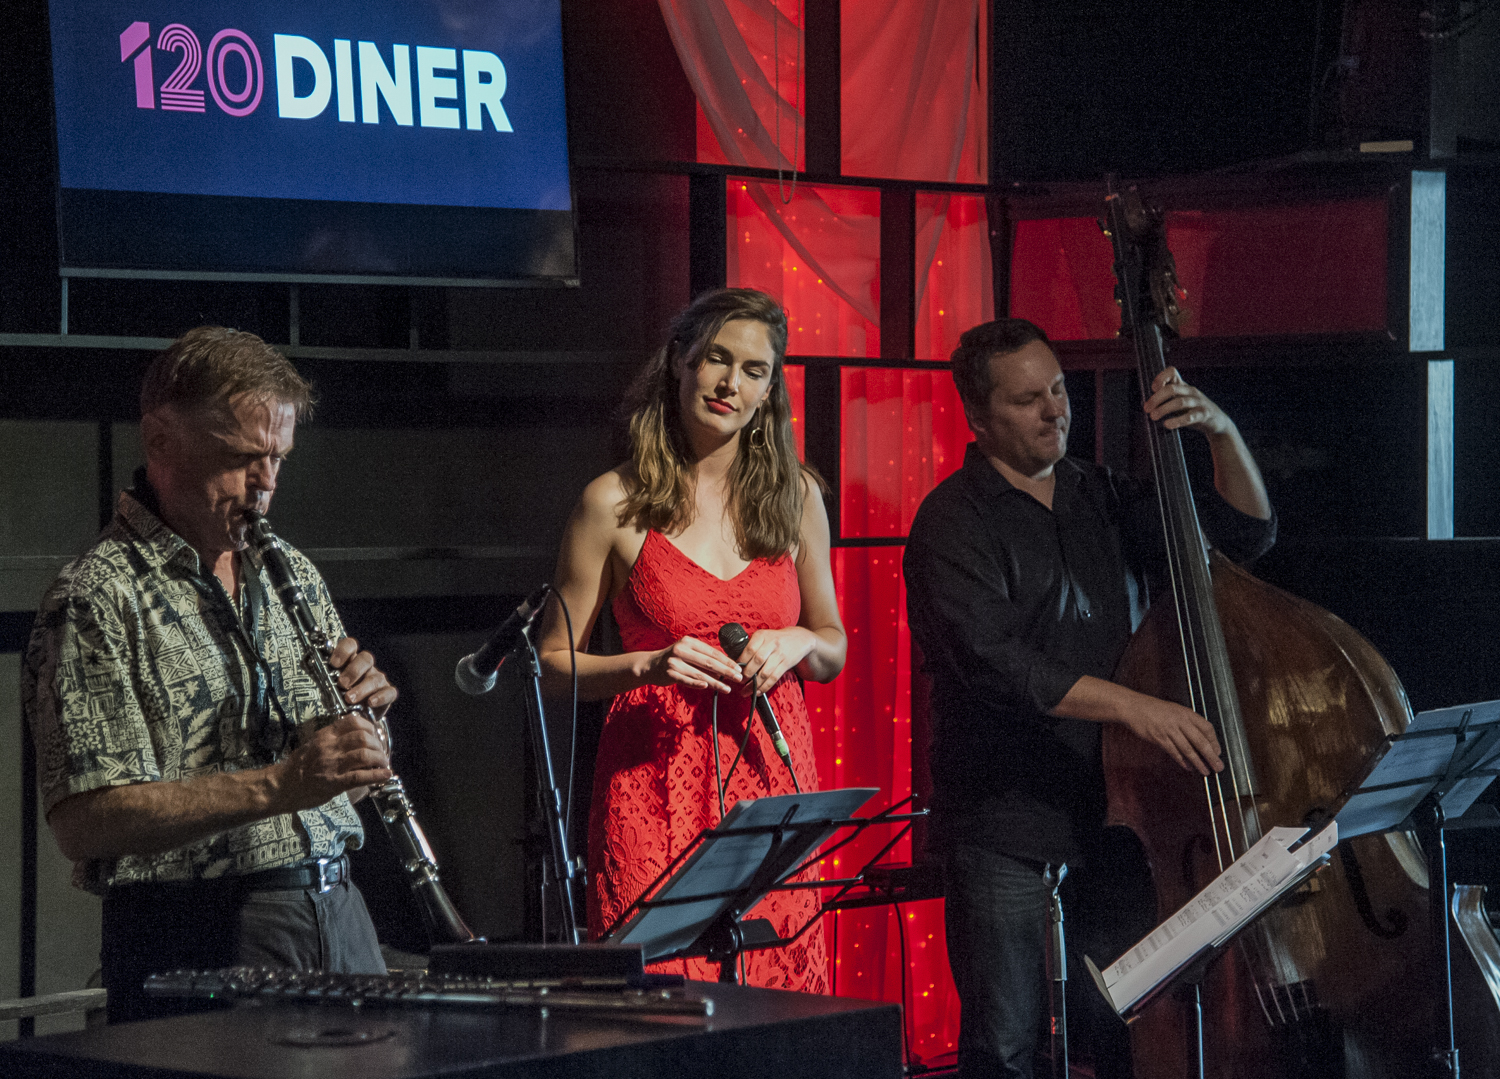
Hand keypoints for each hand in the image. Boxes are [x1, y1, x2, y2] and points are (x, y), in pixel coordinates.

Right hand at [272, 712, 391, 810]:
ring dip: (380, 759)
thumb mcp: (314, 744)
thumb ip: (333, 739)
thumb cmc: (298, 766)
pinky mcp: (333, 783)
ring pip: (364, 755)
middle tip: (382, 752)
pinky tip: (385, 775)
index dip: (370, 727)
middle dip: (378, 744)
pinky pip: (359, 777)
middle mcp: (329, 747)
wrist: (281, 786)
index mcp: (325, 735)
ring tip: (383, 763)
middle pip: (363, 738)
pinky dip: (376, 775)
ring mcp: (332, 765)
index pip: (353, 722)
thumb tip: (358, 737)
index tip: (376, 734)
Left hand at [328, 636, 397, 717]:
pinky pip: (389, 692)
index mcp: (349, 661)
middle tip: (342, 684)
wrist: (352, 719)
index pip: (350, 645)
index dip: (343, 651)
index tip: (333, 664)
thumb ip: (320, 682)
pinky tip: (371, 703)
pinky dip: (381, 697)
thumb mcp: (326, 689)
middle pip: (365, 658)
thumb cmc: (336, 700)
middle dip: (353, 671)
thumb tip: (300, 682)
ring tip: (349, 699)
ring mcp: (377, 679)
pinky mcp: (387, 694)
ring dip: (362, 688)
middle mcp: (365, 667)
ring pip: (375, 678)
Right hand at [643, 637, 744, 693]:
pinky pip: (687, 680)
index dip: (727, 661)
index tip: (738, 668)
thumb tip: (726, 664)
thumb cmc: (674, 658)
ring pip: (700, 674)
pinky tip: (708, 687)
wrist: (650, 665)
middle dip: (726, 671)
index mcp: (689, 642)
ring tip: (727, 688)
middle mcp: (682, 650)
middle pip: (709, 662)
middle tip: (738, 678)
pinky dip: (697, 684)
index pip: (712, 652)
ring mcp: (675, 662)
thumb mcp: (687, 651)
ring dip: (716, 682)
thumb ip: (703, 655)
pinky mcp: (670, 674)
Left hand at [735, 627, 816, 695]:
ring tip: (745, 691)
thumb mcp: (763, 636)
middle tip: (739, 681)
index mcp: (762, 635)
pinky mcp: (786, 664)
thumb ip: (750, 646)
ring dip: (754, 684)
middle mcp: (772, 643)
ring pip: (765, 672)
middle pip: (757, 661)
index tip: (734, 670)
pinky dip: (765, 687)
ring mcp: (780, 654)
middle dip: (747, 674)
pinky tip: (758, 692)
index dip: (741, 661)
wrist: (799, 639)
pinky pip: (774, 678)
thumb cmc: (775, 639)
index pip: (749, 649)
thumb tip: (733, 661)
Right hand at [1117, 696, 1223, 775]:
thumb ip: (1187, 723)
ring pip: (1188, 749)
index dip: (1214, 742)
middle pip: (1200, 741)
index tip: (1218, 752)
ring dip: (1198, 762)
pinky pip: (1174, 752)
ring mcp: (1169, 730)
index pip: (1207, 728)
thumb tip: (1201, 739)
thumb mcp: (1175, 711)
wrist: (1134, 707)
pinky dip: (1182, 761)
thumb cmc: (1154, 709)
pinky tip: (1188, 767)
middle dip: (1211, 756)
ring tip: (1205, 771)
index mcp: (1186, 713)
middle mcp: (1180, 721)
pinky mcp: (1159, 738)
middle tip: (1218, 766)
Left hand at [1143, 367, 1230, 436]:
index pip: (1172, 372)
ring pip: (1179, 402)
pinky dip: (1177, 420)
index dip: (1160, 378)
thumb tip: (1145, 404)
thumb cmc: (1192, 410)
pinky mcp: (1204, 414)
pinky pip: (1190, 416)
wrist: (1216, 421)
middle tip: (1146, 409)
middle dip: (1156, 399)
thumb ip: (1165, 400)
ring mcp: (1198, 402)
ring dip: (1163, 409)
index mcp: (1183, 386)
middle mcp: (1190, 391)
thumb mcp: (1179, 401)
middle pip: (1171, 389)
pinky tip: (1167, 425)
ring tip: (1153, 417)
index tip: (1152, 389)